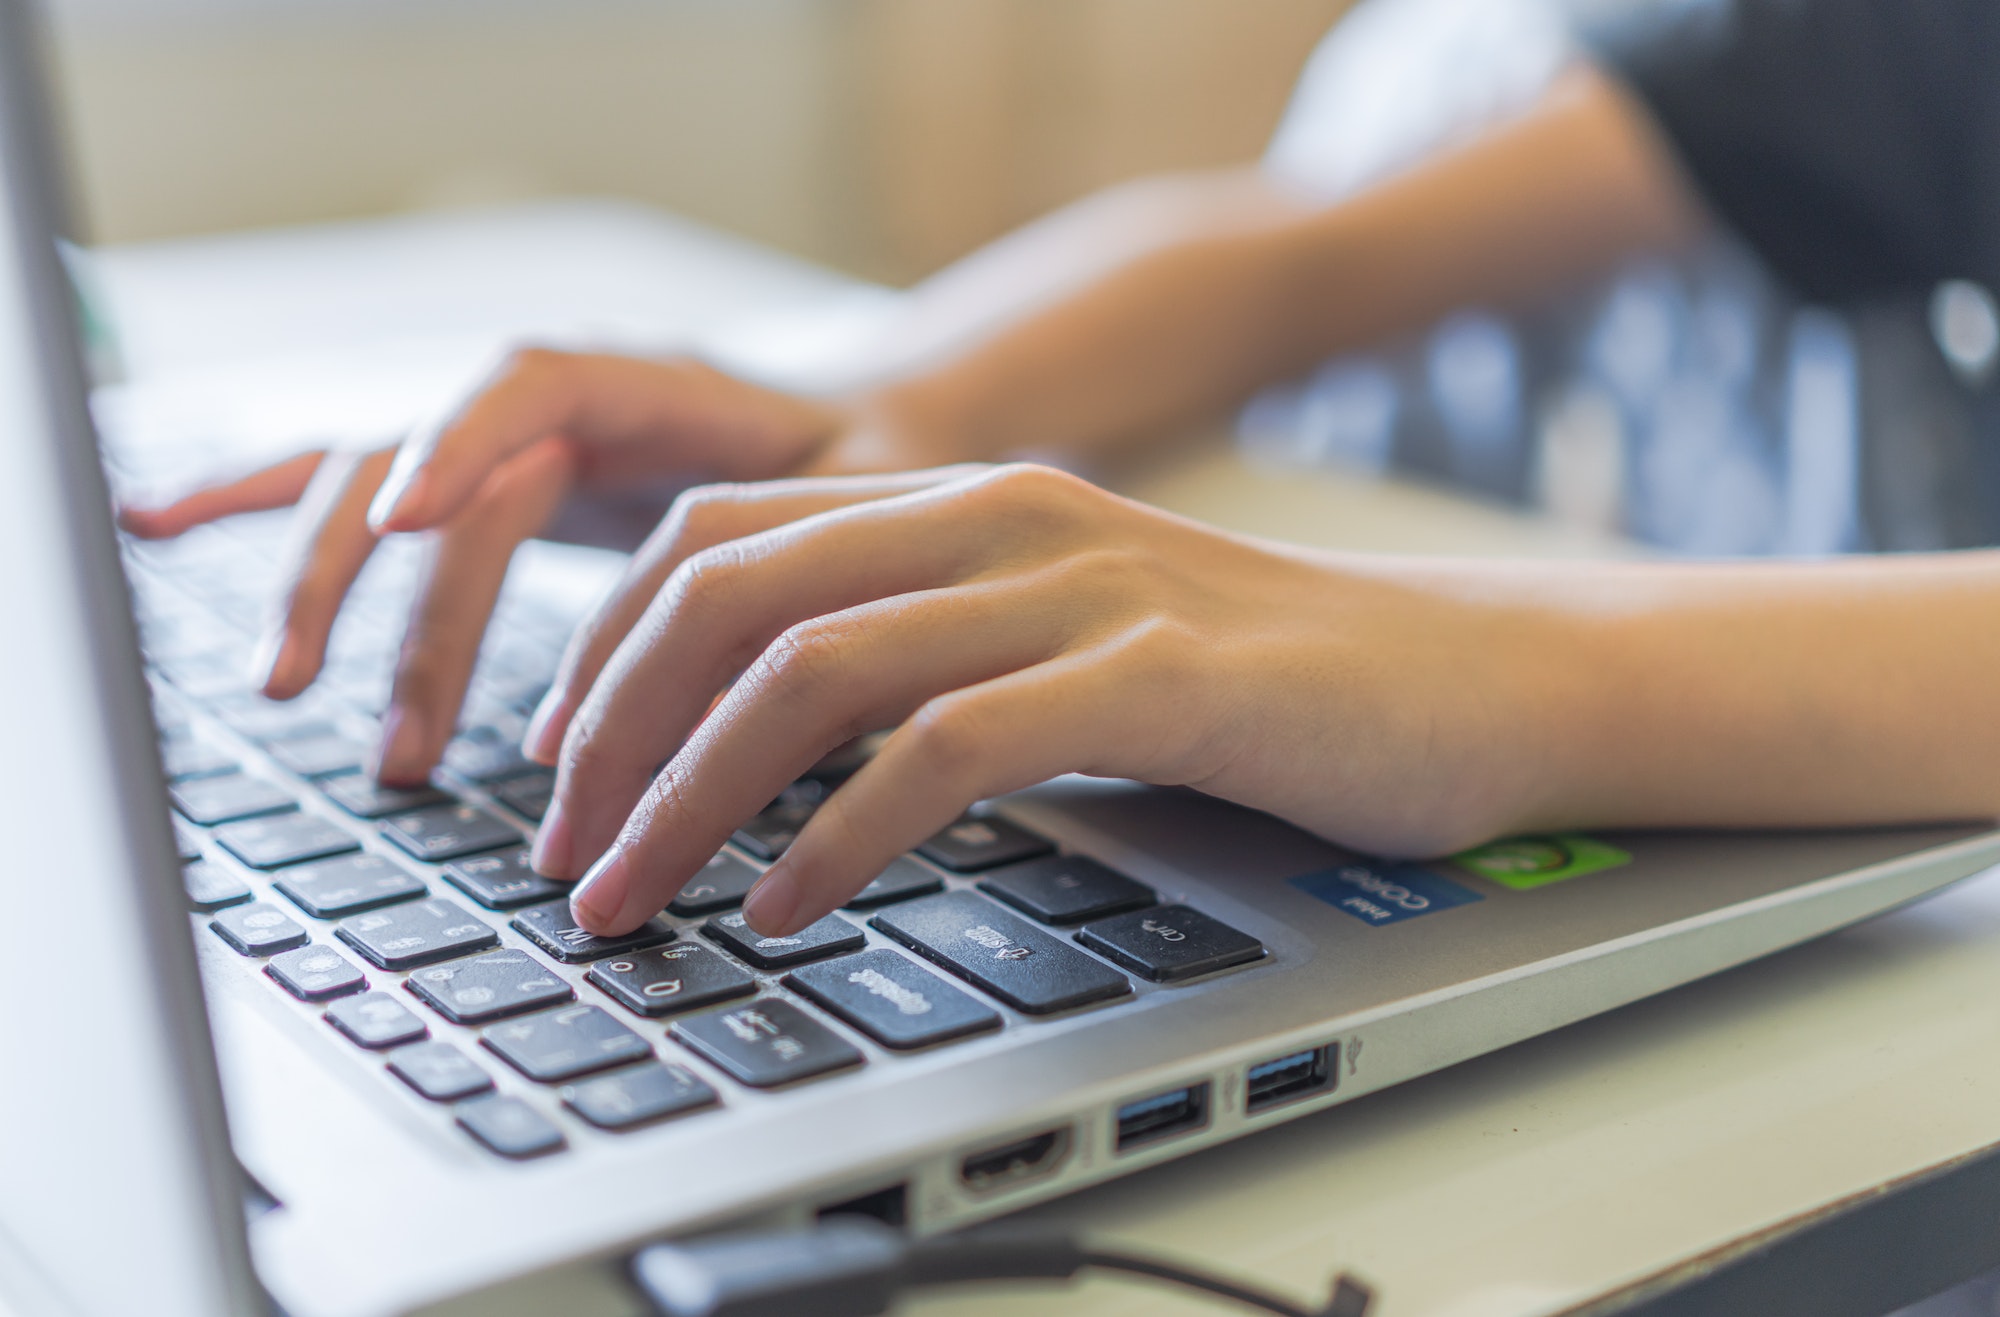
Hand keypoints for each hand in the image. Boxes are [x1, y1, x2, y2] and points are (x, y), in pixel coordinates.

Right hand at [118, 349, 924, 782]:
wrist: (871, 433)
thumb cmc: (870, 473)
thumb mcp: (855, 507)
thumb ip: (790, 568)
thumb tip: (729, 714)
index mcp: (649, 379)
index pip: (527, 382)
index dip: (458, 442)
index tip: (405, 521)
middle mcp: (553, 399)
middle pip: (428, 465)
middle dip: (396, 598)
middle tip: (399, 743)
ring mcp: (504, 435)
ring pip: (371, 482)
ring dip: (320, 585)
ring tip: (285, 688)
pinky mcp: (479, 480)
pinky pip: (354, 480)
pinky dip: (260, 498)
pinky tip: (166, 522)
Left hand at [534, 463, 1560, 936]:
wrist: (1460, 677)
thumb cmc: (1251, 683)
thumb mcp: (1057, 638)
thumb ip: (925, 656)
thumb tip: (764, 753)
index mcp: (965, 501)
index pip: (722, 540)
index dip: (610, 649)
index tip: (564, 764)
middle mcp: (1002, 520)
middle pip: (733, 598)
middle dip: (615, 735)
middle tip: (567, 855)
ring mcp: (1079, 588)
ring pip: (815, 670)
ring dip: (692, 796)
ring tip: (636, 895)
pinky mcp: (1155, 677)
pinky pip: (945, 748)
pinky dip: (838, 834)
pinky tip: (789, 905)